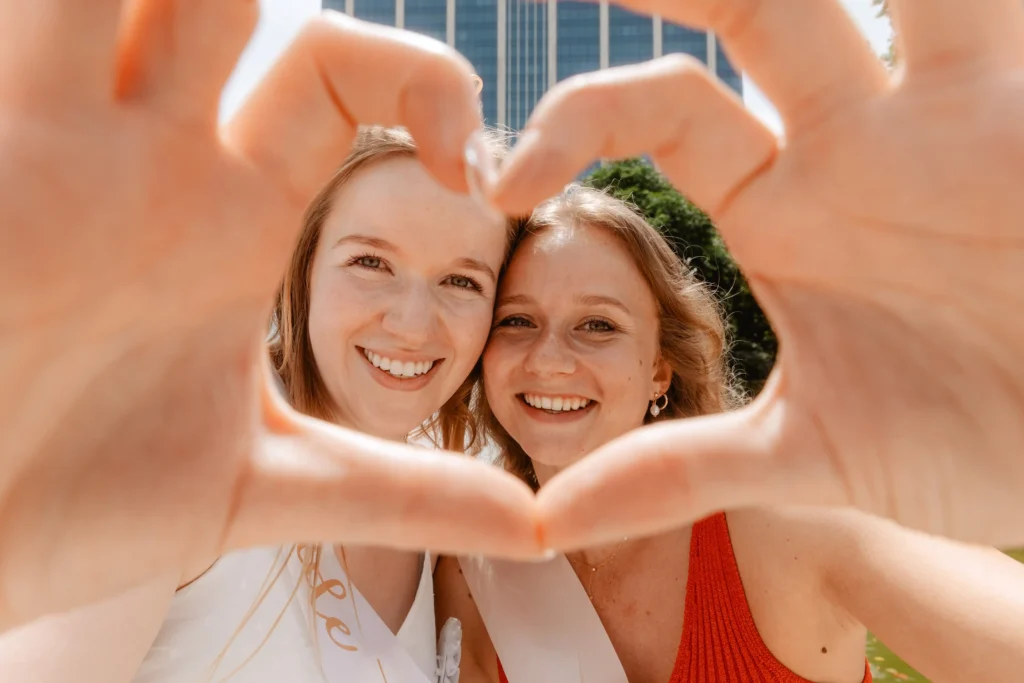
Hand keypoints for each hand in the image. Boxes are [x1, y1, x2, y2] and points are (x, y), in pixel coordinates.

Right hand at [0, 1, 538, 631]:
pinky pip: (34, 12)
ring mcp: (61, 134)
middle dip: (303, 11)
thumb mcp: (261, 485)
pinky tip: (93, 5)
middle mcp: (152, 154)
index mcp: (230, 212)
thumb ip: (400, 490)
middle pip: (243, 3)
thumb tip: (536, 527)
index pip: (343, 80)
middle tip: (344, 55)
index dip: (422, 85)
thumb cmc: (80, 499)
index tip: (467, 172)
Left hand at [488, 0, 1023, 548]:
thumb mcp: (807, 452)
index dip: (577, 126)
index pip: (664, 114)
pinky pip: (1000, 11)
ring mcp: (955, 114)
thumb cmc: (967, 438)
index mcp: (785, 205)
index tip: (502, 184)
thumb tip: (541, 522)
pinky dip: (970, 0)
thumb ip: (676, 472)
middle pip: (755, 8)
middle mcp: (858, 140)